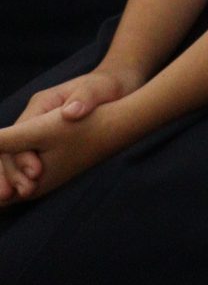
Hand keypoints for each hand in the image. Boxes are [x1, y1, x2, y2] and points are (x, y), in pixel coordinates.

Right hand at [0, 94, 133, 204]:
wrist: (116, 87)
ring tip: (17, 198)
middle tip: (25, 191)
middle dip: (15, 171)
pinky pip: (30, 162)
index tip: (36, 172)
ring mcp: (38, 133)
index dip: (24, 154)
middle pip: (14, 148)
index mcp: (41, 105)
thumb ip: (84, 99)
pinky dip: (24, 177)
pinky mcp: (47, 144)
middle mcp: (34, 119)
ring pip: (17, 158)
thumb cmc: (106, 86)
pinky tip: (22, 196)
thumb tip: (70, 113)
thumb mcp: (97, 89)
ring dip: (15, 178)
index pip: (21, 132)